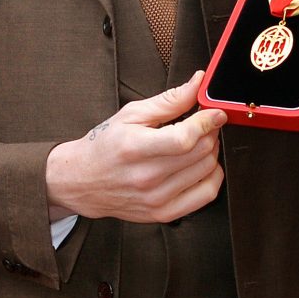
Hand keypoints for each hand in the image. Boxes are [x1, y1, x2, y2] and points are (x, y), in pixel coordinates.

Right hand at [45, 72, 227, 223]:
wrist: (82, 181)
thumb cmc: (105, 146)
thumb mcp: (131, 115)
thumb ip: (169, 100)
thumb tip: (197, 84)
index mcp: (135, 148)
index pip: (184, 138)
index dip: (207, 121)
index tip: (215, 112)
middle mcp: (146, 177)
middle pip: (200, 152)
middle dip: (210, 132)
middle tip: (205, 123)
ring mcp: (156, 199)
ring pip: (207, 170)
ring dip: (212, 151)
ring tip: (199, 142)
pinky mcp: (163, 213)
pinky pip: (206, 195)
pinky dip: (212, 176)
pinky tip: (202, 165)